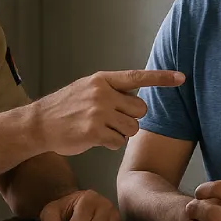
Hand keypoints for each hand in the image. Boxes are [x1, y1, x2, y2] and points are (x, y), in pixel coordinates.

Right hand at [28, 70, 183, 155]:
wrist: (38, 124)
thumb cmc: (65, 108)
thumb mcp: (87, 88)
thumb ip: (111, 90)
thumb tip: (137, 96)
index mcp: (103, 80)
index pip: (137, 77)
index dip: (162, 78)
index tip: (182, 77)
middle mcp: (102, 93)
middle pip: (140, 109)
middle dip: (131, 117)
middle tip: (112, 120)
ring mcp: (98, 112)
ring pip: (133, 128)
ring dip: (122, 133)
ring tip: (102, 129)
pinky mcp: (94, 132)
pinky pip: (119, 142)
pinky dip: (111, 144)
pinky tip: (95, 139)